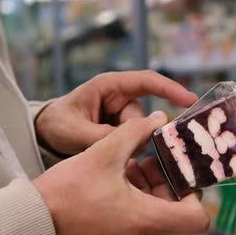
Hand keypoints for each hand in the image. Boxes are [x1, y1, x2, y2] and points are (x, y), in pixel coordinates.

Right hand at [33, 112, 209, 234]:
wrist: (30, 223)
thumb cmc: (66, 192)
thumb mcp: (103, 152)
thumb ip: (136, 132)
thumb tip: (159, 118)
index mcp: (146, 220)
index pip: (197, 218)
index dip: (194, 193)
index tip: (178, 173)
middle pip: (174, 211)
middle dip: (164, 182)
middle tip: (148, 160)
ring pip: (153, 215)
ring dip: (147, 189)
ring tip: (126, 166)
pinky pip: (135, 223)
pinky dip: (133, 201)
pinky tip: (114, 180)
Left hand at [35, 70, 197, 154]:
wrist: (46, 135)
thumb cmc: (57, 124)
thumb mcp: (73, 131)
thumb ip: (102, 136)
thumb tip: (134, 143)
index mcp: (109, 86)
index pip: (147, 81)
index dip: (170, 89)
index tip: (190, 101)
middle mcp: (120, 97)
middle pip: (144, 115)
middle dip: (133, 133)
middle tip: (110, 145)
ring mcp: (122, 114)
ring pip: (141, 132)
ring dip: (125, 144)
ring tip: (97, 147)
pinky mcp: (123, 129)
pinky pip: (135, 141)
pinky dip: (125, 150)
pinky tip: (107, 153)